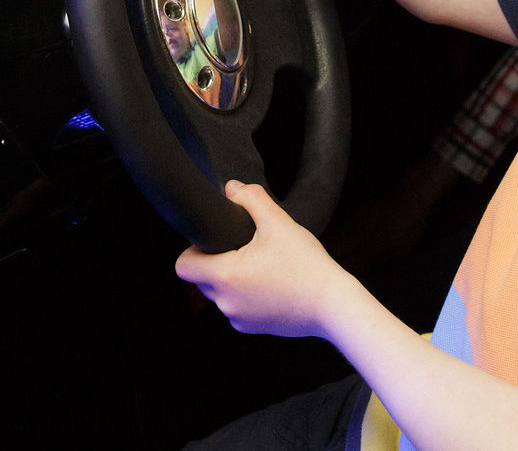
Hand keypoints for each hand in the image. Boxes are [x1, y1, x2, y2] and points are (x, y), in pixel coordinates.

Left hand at [174, 181, 355, 339]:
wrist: (334, 305)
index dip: (193, 248)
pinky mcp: (252, 328)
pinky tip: (270, 283)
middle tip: (243, 247)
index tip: (216, 238)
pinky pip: (237, 307)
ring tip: (260, 265)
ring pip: (219, 294)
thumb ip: (251, 199)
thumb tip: (231, 188)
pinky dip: (246, 295)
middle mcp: (225, 302)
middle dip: (214, 261)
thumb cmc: (306, 264)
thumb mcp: (278, 222)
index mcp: (224, 276)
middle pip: (200, 278)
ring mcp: (238, 319)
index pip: (183, 265)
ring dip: (230, 279)